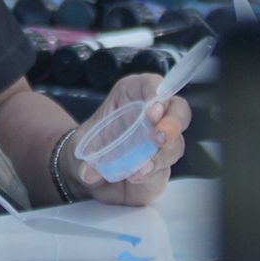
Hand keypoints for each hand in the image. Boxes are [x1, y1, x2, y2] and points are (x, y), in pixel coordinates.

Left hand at [65, 74, 191, 206]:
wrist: (93, 175)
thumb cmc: (92, 146)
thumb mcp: (82, 144)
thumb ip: (84, 156)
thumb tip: (88, 172)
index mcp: (131, 96)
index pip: (151, 84)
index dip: (155, 93)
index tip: (152, 110)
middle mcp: (151, 115)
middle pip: (177, 110)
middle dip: (172, 123)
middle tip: (159, 136)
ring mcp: (160, 141)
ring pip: (176, 142)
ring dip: (162, 154)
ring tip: (143, 166)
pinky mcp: (164, 164)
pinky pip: (166, 166)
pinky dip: (153, 171)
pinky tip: (136, 176)